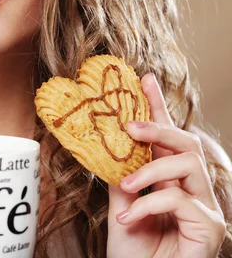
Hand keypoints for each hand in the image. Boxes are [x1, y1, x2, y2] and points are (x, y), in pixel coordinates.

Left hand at [107, 73, 226, 257]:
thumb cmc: (132, 252)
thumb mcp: (121, 205)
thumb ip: (121, 175)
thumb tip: (109, 144)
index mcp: (172, 182)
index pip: (169, 139)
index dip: (158, 108)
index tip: (145, 79)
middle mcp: (194, 191)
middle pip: (188, 143)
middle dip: (159, 128)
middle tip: (129, 126)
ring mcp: (206, 209)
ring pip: (189, 164)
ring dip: (151, 170)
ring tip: (126, 187)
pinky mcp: (210, 229)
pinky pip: (181, 199)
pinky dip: (150, 204)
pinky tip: (129, 218)